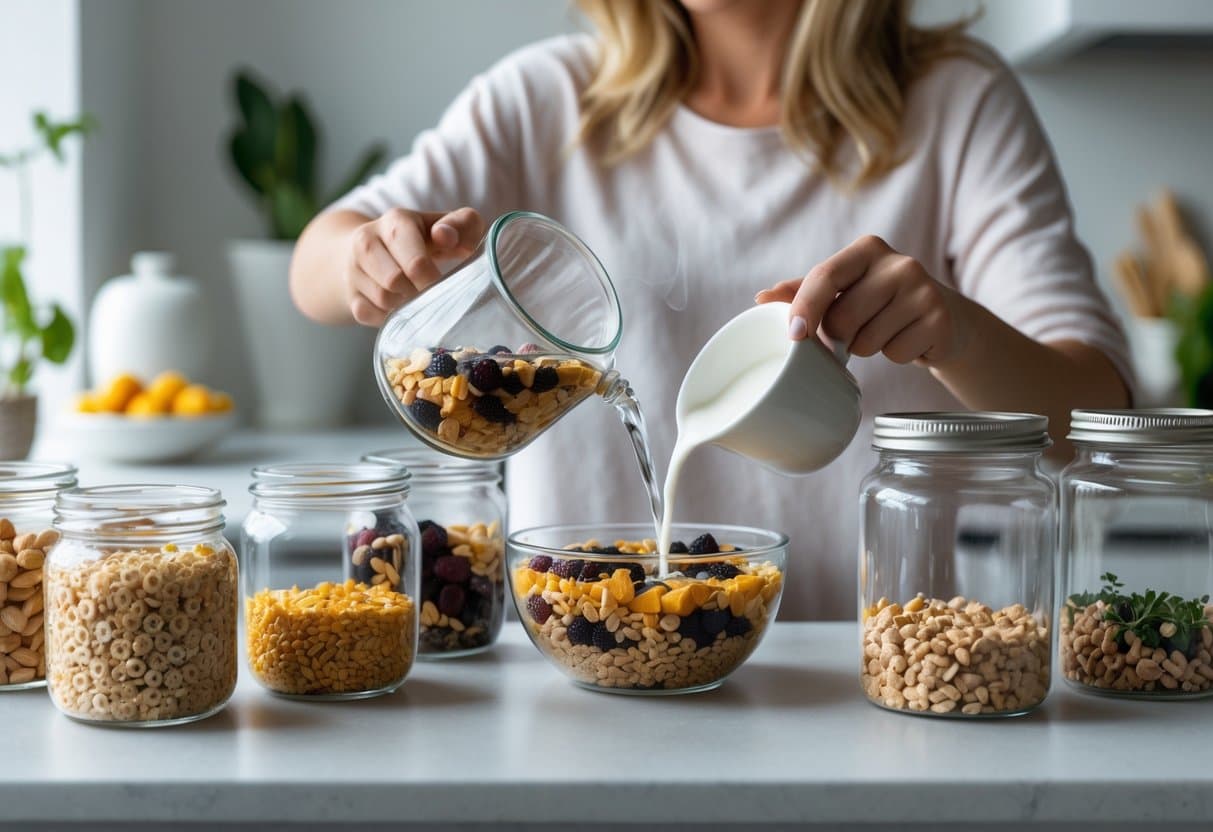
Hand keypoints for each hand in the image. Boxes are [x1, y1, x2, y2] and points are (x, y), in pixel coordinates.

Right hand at [346, 207, 483, 325]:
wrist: (380, 245)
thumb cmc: (427, 238)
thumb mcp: (451, 225)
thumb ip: (461, 224)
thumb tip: (445, 236)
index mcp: (396, 221)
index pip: (414, 262)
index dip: (432, 279)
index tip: (441, 283)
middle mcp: (367, 239)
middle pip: (394, 282)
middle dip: (417, 290)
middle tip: (428, 289)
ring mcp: (353, 267)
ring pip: (382, 300)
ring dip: (403, 303)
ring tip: (412, 292)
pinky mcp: (349, 292)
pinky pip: (367, 314)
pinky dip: (386, 315)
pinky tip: (396, 303)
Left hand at [756, 235, 973, 365]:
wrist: (943, 318)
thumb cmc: (880, 303)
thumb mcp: (844, 290)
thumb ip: (803, 292)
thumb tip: (761, 299)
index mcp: (867, 249)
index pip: (824, 277)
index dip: (804, 308)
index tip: (794, 336)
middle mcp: (899, 263)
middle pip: (842, 318)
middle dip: (839, 336)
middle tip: (856, 330)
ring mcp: (923, 290)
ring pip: (866, 341)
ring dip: (867, 348)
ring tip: (885, 331)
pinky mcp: (939, 319)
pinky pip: (894, 354)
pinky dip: (895, 355)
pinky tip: (907, 339)